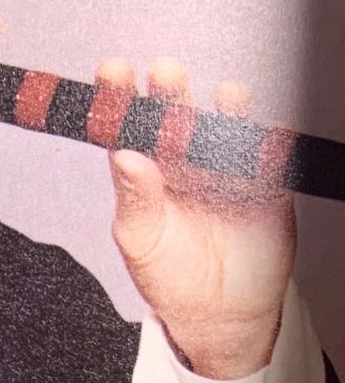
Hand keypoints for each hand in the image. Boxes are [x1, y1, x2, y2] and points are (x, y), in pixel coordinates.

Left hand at [100, 57, 295, 378]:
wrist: (216, 312)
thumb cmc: (166, 272)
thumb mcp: (141, 239)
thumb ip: (135, 199)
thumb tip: (125, 157)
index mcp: (144, 166)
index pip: (128, 124)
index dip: (120, 95)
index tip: (112, 70)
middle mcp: (182, 159)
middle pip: (176, 116)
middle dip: (172, 92)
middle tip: (166, 72)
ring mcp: (224, 170)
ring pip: (227, 130)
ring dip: (228, 111)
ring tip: (227, 96)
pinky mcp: (264, 188)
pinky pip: (269, 162)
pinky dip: (270, 147)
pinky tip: (268, 135)